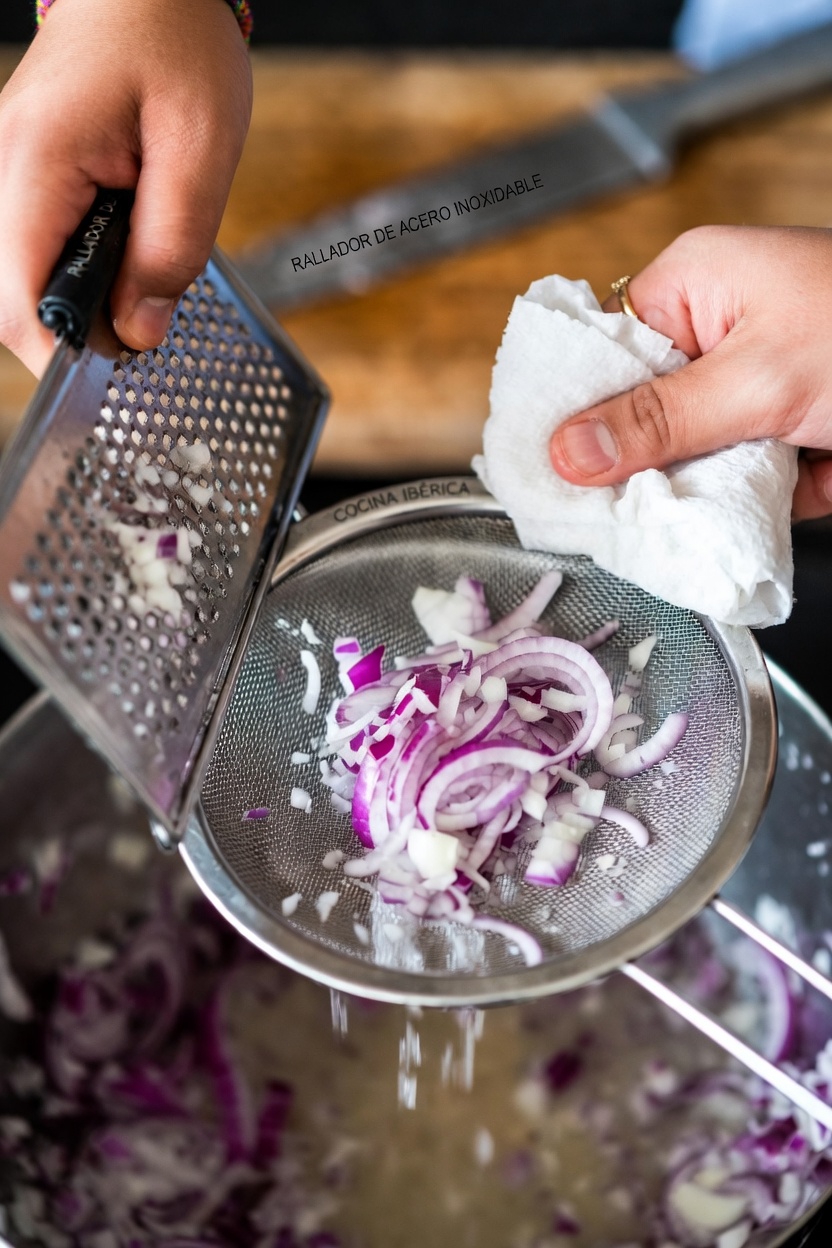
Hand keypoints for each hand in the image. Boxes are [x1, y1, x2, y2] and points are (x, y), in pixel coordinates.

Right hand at [0, 0, 251, 374]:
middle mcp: (5, 168)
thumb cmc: (177, 40)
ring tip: (140, 286)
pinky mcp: (29, 176)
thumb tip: (140, 334)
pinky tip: (124, 260)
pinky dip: (82, 273)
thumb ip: (171, 249)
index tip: (116, 375)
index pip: (20, 296)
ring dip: (81, 304)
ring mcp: (10, 171)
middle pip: (13, 298)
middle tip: (144, 330)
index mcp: (36, 161)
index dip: (63, 351)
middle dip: (76, 333)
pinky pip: (40, 248)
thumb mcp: (201, 150)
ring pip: (26, 278)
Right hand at [548, 225, 831, 520]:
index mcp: (694, 286)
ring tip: (677, 521)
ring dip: (687, 494)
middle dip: (631, 465)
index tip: (546, 469)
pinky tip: (732, 524)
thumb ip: (658, 420)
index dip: (572, 410)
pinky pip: (730, 484)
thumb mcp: (758, 377)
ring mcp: (749, 393)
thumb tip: (567, 450)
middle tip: (605, 514)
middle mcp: (713, 337)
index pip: (600, 350)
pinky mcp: (779, 440)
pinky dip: (734, 511)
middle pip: (636, 413)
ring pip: (682, 457)